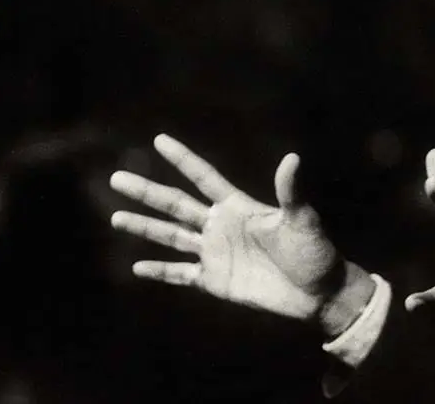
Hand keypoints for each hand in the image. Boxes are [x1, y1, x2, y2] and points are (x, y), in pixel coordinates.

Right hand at [109, 134, 374, 336]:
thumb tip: (292, 158)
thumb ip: (291, 192)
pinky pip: (180, 274)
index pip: (203, 177)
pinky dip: (160, 271)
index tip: (159, 139)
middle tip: (116, 178)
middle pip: (176, 205)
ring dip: (145, 228)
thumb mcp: (302, 219)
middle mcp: (220, 226)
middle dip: (147, 192)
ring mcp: (215, 253)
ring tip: (116, 218)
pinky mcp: (215, 281)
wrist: (318, 294)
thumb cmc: (314, 252)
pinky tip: (137, 266)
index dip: (183, 159)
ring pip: (171, 237)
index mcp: (238, 207)